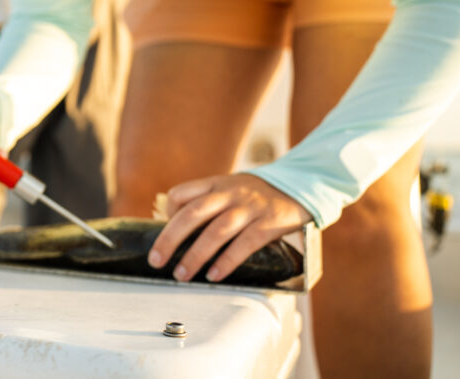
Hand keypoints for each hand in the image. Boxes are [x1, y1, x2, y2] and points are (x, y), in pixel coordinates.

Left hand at [147, 174, 311, 281]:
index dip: (168, 213)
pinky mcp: (269, 223)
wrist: (302, 186)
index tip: (165, 233)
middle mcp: (229, 193)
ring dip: (195, 255)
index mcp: (216, 184)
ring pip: (216, 231)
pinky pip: (244, 243)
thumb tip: (184, 233)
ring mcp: (249, 207)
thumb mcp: (232, 189)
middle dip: (170, 239)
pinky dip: (227, 261)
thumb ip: (211, 204)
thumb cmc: (260, 195)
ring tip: (182, 274)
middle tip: (156, 261)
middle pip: (192, 214)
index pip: (181, 193)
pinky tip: (215, 275)